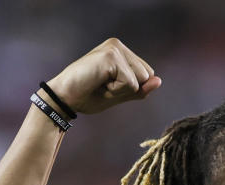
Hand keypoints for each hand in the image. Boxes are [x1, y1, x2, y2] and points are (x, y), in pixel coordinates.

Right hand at [46, 38, 160, 114]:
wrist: (65, 98)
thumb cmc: (88, 95)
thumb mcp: (120, 95)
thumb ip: (140, 89)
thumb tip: (159, 81)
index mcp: (122, 52)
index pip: (147, 75)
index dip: (131, 89)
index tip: (108, 86)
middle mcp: (119, 46)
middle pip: (147, 76)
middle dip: (128, 90)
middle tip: (103, 86)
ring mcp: (115, 49)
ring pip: (140, 80)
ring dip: (121, 91)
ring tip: (100, 84)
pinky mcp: (111, 56)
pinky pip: (130, 83)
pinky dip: (116, 91)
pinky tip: (99, 83)